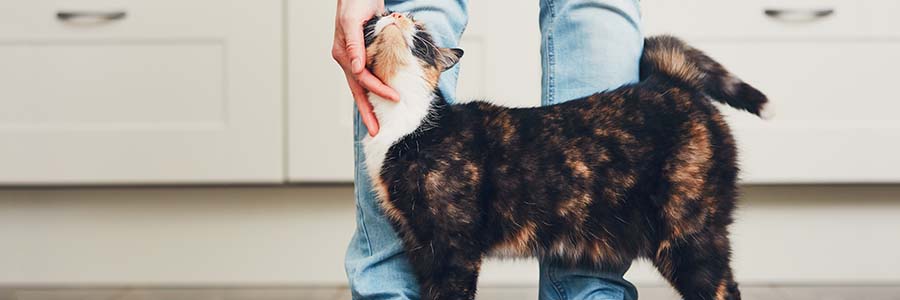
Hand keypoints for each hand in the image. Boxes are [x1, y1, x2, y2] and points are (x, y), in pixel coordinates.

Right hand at [332, 0, 398, 136]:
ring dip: (369, 106)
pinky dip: (372, 91)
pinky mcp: (361, 55)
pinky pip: (366, 78)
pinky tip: (377, 102)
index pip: (362, 79)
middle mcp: (347, 58)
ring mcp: (353, 58)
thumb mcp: (353, 21)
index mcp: (343, 53)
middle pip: (358, 91)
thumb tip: (356, 68)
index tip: (394, 98)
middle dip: (367, 113)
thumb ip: (354, 44)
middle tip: (375, 132)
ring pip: (361, 87)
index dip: (378, 90)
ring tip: (375, 125)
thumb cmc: (355, 1)